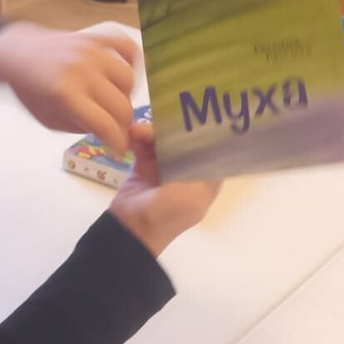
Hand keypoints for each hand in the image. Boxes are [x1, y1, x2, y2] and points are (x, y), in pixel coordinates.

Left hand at [0, 22, 137, 154]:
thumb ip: (82, 126)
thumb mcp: (50, 120)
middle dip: (123, 125)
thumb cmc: (32, 90)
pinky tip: (122, 77)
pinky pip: (127, 48)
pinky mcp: (96, 37)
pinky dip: (132, 62)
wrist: (19, 53)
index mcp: (66, 95)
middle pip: (122, 106)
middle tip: (117, 129)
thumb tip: (112, 132)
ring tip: (114, 102)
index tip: (119, 149)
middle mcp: (82, 71)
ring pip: (129, 80)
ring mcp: (91, 51)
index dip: (117, 143)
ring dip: (126, 96)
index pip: (105, 125)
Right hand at [109, 123, 221, 256]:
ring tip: (139, 131)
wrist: (130, 229)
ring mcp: (165, 169)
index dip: (208, 134)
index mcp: (205, 183)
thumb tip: (213, 138)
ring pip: (163, 142)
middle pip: (185, 142)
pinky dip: (138, 139)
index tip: (202, 114)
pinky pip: (144, 146)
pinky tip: (132, 135)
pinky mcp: (144, 166)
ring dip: (151, 133)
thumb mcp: (192, 191)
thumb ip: (200, 164)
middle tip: (166, 114)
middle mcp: (187, 173)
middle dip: (174, 128)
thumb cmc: (167, 213)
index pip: (212, 153)